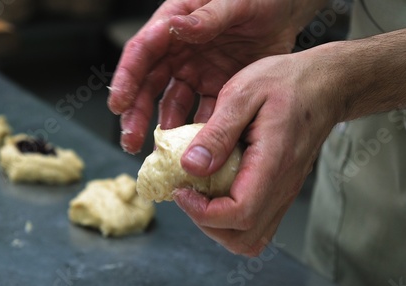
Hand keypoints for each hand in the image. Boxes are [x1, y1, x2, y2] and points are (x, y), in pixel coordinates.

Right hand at [108, 0, 313, 153]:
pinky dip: (197, 131)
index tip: (118, 104)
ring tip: (160, 151)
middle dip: (136, 113)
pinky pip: (202, 113)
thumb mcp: (235, 1)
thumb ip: (208, 16)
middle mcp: (179, 51)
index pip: (143, 51)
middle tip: (130, 139)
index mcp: (176, 23)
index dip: (127, 78)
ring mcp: (197, 72)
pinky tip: (195, 147)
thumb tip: (177, 27)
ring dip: (163, 127)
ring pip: (171, 104)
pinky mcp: (216, 88)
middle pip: (149, 84)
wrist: (286, 11)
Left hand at [173, 47, 339, 255]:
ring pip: (251, 238)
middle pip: (244, 239)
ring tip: (201, 195)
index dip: (202, 213)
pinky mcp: (281, 191)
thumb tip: (190, 166)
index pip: (239, 214)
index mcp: (273, 163)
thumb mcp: (243, 93)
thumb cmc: (285, 82)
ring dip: (219, 226)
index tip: (182, 190)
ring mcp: (284, 192)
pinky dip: (231, 218)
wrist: (324, 85)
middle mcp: (282, 186)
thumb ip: (217, 132)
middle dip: (207, 225)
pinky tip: (217, 189)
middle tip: (189, 193)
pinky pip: (257, 222)